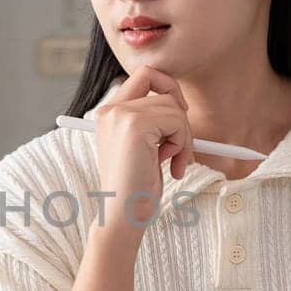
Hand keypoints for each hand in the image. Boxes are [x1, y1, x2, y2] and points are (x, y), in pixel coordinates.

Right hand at [91, 66, 196, 232]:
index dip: (168, 90)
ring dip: (183, 136)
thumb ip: (152, 122)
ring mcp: (120, 115)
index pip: (144, 75)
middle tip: (179, 145)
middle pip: (161, 84)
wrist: (123, 215)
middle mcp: (110, 109)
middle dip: (179, 115)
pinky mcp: (134, 125)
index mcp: (108, 113)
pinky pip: (177, 120)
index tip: (176, 120)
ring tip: (171, 162)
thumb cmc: (136, 188)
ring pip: (173, 106)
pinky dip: (183, 143)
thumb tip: (180, 104)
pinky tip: (169, 166)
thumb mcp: (143, 147)